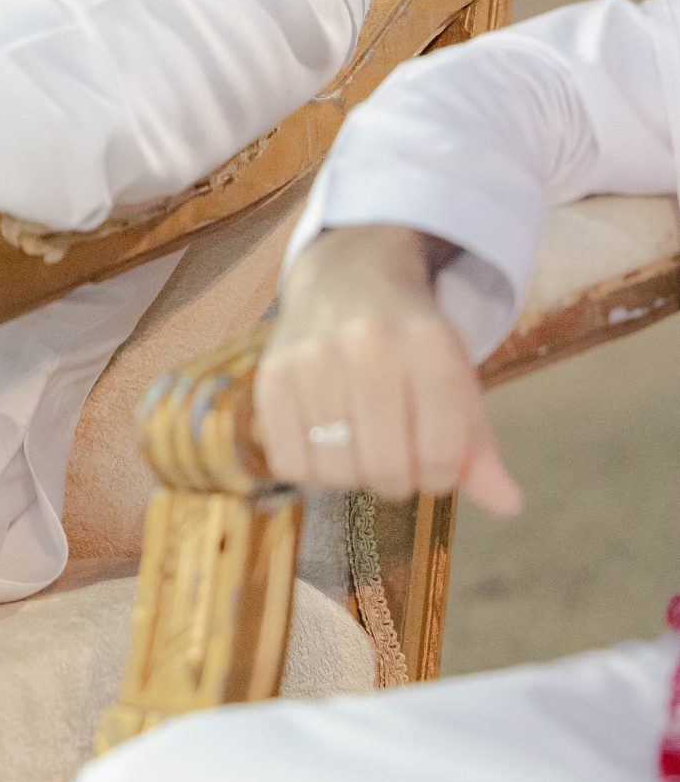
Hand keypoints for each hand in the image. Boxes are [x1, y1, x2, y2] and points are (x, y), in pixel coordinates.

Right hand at [254, 224, 521, 515]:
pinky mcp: (272, 373)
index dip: (441, 474)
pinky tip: (323, 442)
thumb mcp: (455, 379)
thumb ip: (477, 446)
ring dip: (352, 475)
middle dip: (396, 480)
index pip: (442, 455)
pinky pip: (290, 463)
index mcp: (430, 346)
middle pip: (386, 468)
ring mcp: (314, 358)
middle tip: (394, 458)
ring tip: (358, 445)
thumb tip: (509, 505)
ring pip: (337, 471)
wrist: (346, 276)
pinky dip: (310, 470)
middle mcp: (370, 346)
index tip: (432, 460)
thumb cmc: (409, 339)